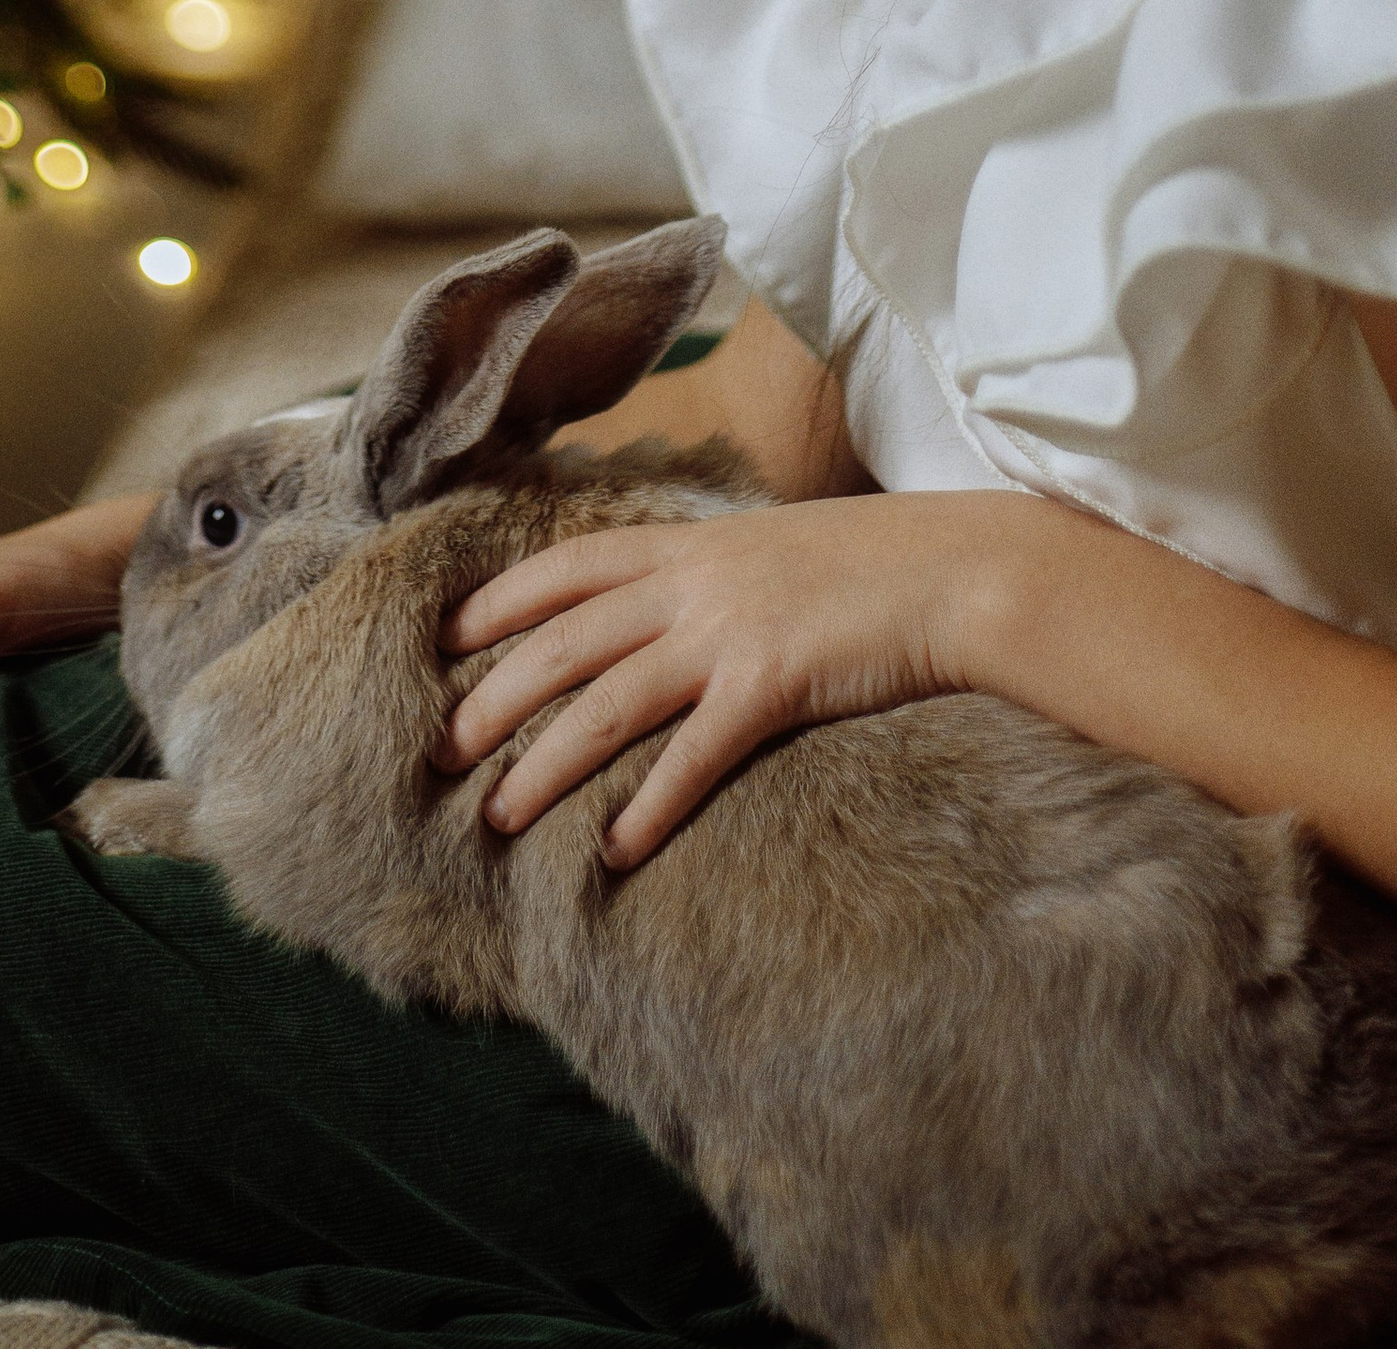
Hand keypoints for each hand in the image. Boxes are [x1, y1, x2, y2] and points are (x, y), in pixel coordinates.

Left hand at [437, 490, 1039, 869]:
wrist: (959, 570)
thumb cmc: (873, 565)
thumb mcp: (774, 547)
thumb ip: (713, 572)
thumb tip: (668, 608)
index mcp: (689, 544)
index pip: (566, 565)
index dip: (497, 600)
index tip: (442, 636)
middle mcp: (692, 583)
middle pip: (563, 643)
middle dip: (491, 697)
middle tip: (437, 752)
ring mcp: (729, 632)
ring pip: (607, 704)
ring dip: (544, 765)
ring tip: (496, 818)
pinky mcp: (772, 685)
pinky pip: (693, 757)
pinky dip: (649, 806)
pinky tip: (613, 852)